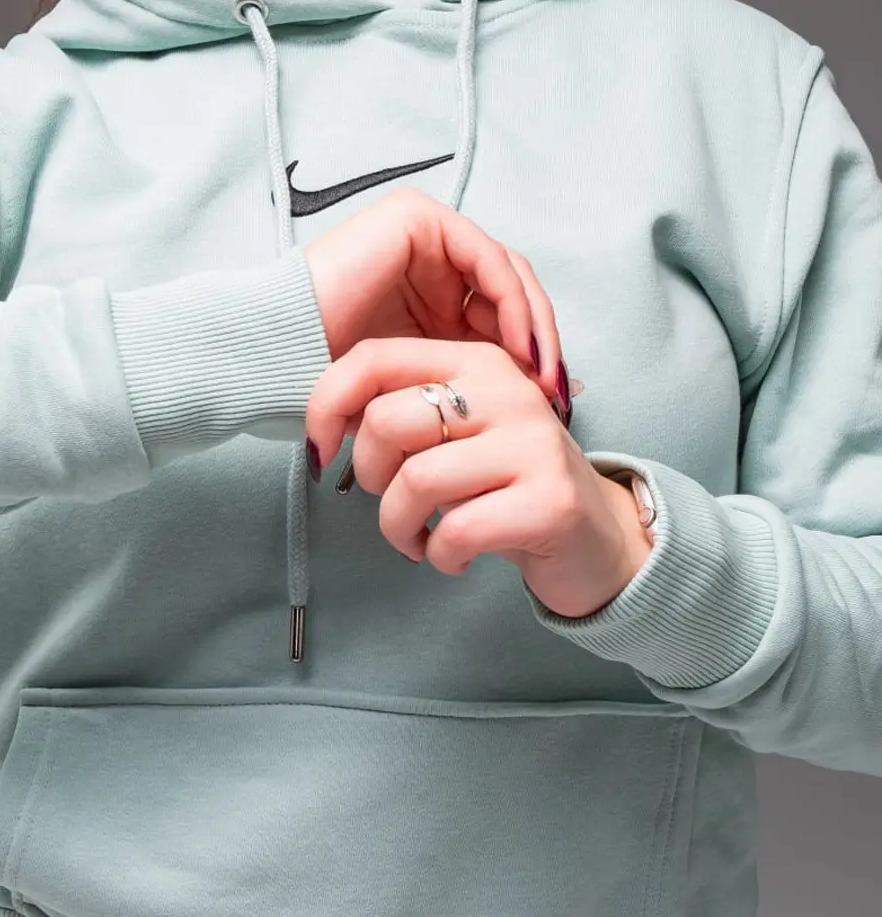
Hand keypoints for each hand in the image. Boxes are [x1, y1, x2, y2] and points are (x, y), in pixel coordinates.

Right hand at [303, 187, 561, 402]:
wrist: (283, 355)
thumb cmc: (338, 380)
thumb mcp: (422, 384)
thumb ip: (469, 380)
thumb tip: (541, 396)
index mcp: (432, 296)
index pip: (501, 317)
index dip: (532, 357)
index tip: (551, 402)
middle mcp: (433, 261)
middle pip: (511, 295)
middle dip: (540, 344)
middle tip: (555, 391)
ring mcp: (426, 236)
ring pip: (507, 276)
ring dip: (533, 324)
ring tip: (540, 372)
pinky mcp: (418, 220)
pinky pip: (486, 259)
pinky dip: (511, 302)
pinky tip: (518, 345)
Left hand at [304, 337, 652, 618]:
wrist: (595, 539)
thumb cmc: (505, 486)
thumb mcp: (456, 436)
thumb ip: (402, 415)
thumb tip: (324, 423)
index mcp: (475, 362)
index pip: (374, 358)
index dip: (326, 404)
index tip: (320, 450)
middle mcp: (506, 390)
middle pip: (385, 422)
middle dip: (369, 477)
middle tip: (395, 503)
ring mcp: (532, 443)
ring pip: (415, 480)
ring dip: (400, 527)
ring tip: (420, 540)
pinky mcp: (550, 499)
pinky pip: (457, 531)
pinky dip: (439, 556)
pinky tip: (455, 557)